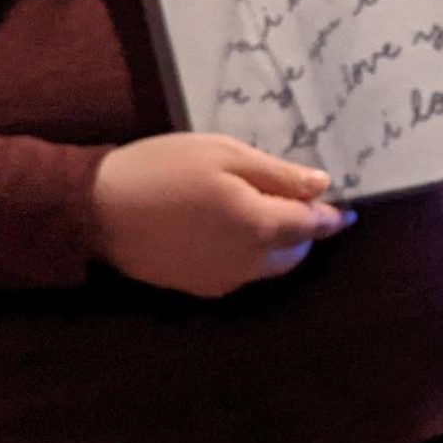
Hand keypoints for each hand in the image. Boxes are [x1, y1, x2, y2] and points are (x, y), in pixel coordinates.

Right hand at [90, 134, 353, 298]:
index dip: (331, 217)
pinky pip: (240, 273)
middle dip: (304, 231)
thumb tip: (322, 187)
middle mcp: (247, 263)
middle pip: (293, 252)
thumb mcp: (223, 154)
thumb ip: (278, 174)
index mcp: (259, 226)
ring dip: (278, 245)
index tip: (345, 209)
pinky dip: (249, 255)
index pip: (310, 226)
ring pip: (268, 267)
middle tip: (299, 202)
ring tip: (266, 213)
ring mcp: (221, 280)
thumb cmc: (162, 169)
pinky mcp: (198, 288)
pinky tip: (230, 229)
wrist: (97, 209)